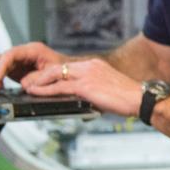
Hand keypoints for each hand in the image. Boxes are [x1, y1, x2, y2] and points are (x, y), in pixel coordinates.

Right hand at [0, 42, 65, 95]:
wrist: (67, 70)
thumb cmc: (63, 69)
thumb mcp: (54, 73)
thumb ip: (39, 78)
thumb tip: (25, 85)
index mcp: (33, 50)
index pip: (11, 54)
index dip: (2, 66)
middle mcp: (22, 53)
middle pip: (0, 57)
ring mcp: (17, 60)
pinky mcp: (15, 69)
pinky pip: (0, 71)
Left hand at [17, 58, 143, 116]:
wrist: (140, 98)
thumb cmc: (128, 98)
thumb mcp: (107, 91)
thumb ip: (94, 93)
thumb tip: (86, 103)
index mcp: (94, 66)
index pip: (68, 67)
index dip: (53, 73)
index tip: (44, 79)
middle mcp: (89, 66)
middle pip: (58, 67)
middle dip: (42, 75)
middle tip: (31, 82)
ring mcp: (87, 75)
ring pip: (55, 74)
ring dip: (39, 81)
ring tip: (29, 87)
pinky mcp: (86, 86)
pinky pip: (60, 87)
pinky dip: (46, 89)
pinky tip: (37, 92)